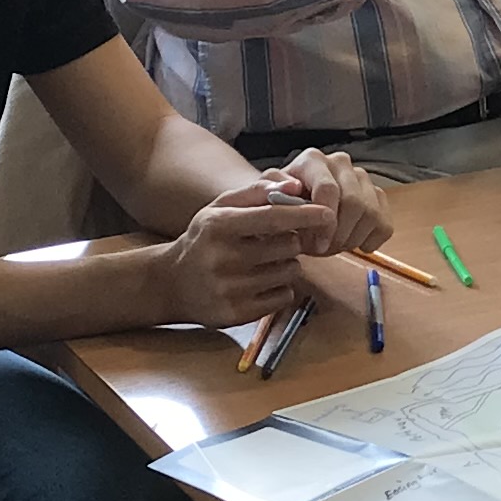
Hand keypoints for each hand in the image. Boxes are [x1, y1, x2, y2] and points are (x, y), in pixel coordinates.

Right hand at [150, 191, 325, 324]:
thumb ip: (257, 191)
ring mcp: (229, 289)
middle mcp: (222, 258)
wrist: (172, 283)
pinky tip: (260, 282)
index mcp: (218, 226)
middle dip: (291, 241)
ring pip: (289, 272)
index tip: (328, 213)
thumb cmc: (204, 239)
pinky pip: (283, 297)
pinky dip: (280, 288)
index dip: (305, 215)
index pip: (272, 218)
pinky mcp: (237, 314)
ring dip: (287, 265)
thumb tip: (295, 186)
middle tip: (276, 241)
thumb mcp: (219, 207)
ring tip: (264, 262)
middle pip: (287, 247)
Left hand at [269, 148, 394, 258]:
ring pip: (372, 214)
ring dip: (352, 240)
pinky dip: (371, 240)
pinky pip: (385, 223)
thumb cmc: (275, 205)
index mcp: (312, 160)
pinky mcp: (377, 196)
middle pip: (354, 203)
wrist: (288, 207)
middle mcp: (340, 163)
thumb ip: (268, 191)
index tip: (314, 246)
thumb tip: (289, 187)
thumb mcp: (261, 199)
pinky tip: (354, 245)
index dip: (325, 223)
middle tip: (322, 251)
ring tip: (332, 247)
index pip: (329, 189)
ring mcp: (362, 178)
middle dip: (339, 235)